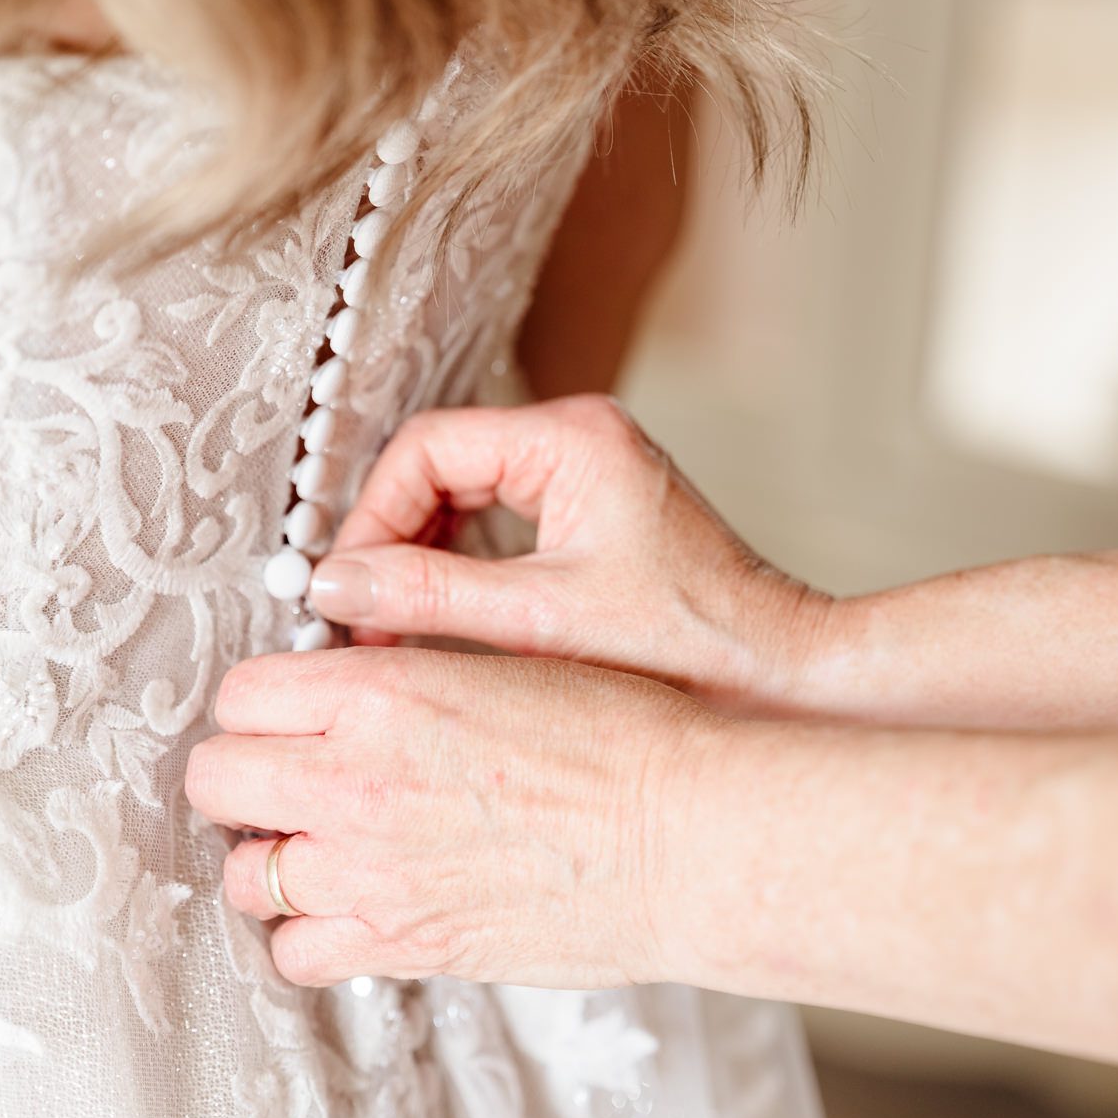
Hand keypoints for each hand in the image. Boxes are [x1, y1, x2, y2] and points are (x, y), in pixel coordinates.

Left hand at [185, 644, 703, 987]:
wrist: (688, 835)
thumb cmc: (622, 738)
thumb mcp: (500, 663)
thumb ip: (401, 682)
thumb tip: (341, 700)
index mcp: (379, 692)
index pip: (243, 692)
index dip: (266, 704)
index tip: (292, 717)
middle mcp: (355, 780)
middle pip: (215, 778)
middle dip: (246, 777)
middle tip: (291, 781)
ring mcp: (371, 871)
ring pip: (242, 873)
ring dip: (275, 858)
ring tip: (325, 848)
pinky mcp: (404, 944)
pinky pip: (296, 953)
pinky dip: (312, 936)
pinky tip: (357, 910)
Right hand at [309, 393, 833, 716]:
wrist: (784, 680)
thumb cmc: (690, 647)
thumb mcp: (542, 621)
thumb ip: (429, 595)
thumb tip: (333, 585)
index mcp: (573, 437)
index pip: (429, 447)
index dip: (374, 516)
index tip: (346, 587)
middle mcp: (581, 437)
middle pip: (441, 466)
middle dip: (393, 540)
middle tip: (359, 613)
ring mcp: (589, 473)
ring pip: (465, 496)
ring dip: (422, 557)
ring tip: (392, 627)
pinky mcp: (594, 514)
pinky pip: (499, 524)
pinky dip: (460, 569)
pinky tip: (440, 623)